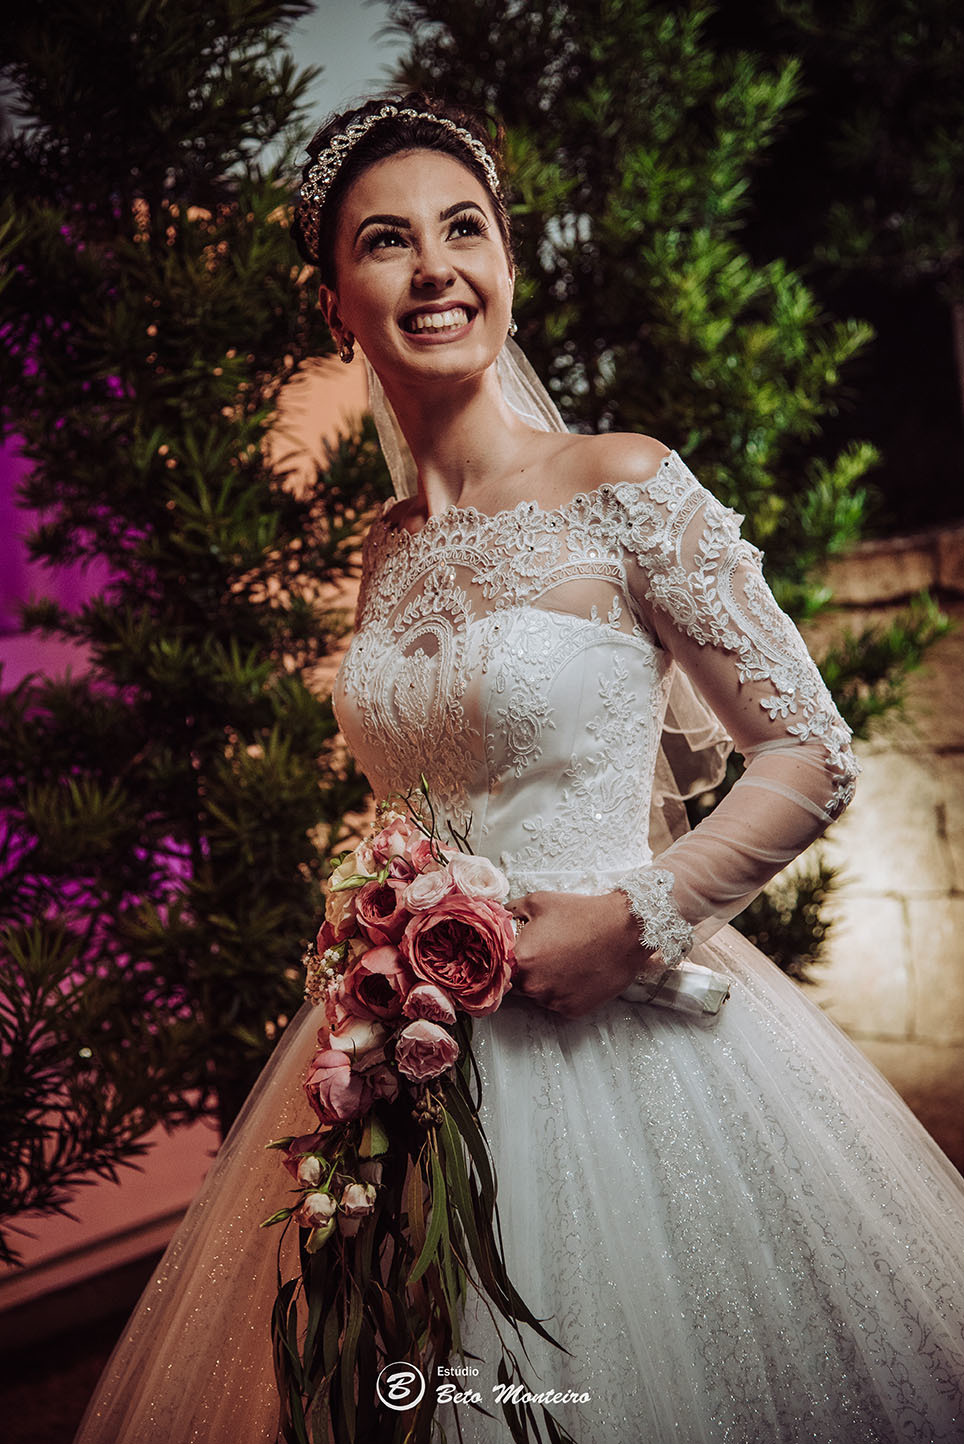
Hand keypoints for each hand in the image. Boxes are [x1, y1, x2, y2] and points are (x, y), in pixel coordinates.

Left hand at [506, 889, 652, 1018]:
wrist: (624, 929)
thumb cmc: (582, 913)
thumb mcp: (540, 901)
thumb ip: (511, 910)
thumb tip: (499, 913)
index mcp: (521, 959)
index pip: (498, 969)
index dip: (505, 961)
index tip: (516, 954)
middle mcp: (534, 985)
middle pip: (519, 984)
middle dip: (528, 970)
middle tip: (548, 953)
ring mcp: (554, 1000)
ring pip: (540, 995)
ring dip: (547, 983)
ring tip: (567, 961)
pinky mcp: (573, 1010)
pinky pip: (560, 1003)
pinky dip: (565, 992)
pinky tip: (578, 973)